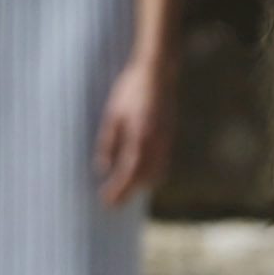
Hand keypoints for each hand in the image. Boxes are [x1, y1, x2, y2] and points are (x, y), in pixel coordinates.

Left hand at [92, 58, 174, 206]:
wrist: (157, 72)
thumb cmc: (131, 90)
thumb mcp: (113, 115)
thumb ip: (108, 143)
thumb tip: (103, 168)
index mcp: (139, 137)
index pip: (128, 174)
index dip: (118, 191)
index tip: (106, 202)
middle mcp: (156, 143)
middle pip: (143, 179)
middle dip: (128, 193)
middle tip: (112, 202)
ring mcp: (166, 139)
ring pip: (156, 173)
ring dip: (140, 185)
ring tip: (124, 191)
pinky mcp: (170, 135)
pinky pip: (162, 162)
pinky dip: (151, 173)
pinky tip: (140, 174)